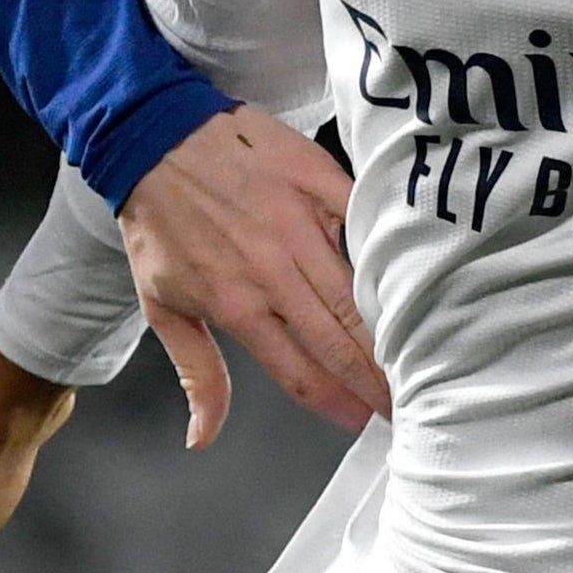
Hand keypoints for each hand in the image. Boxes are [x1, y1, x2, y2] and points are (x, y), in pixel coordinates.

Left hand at [119, 107, 386, 447]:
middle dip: (376, 378)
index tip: (365, 421)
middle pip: (338, 339)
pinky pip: (365, 222)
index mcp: (237, 305)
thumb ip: (197, 375)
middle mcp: (272, 270)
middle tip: (407, 401)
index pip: (300, 370)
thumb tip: (203, 436)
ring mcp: (299, 223)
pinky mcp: (317, 181)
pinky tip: (416, 274)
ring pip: (357, 289)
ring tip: (420, 352)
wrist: (153, 136)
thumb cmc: (159, 222)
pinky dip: (388, 250)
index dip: (338, 403)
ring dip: (389, 327)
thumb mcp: (161, 307)